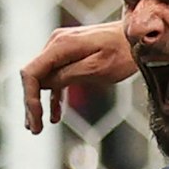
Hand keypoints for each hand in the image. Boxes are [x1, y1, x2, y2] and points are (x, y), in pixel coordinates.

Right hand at [20, 22, 135, 133]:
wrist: (139, 38)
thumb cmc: (123, 53)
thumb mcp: (96, 69)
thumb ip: (67, 75)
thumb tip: (43, 85)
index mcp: (60, 46)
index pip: (31, 74)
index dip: (29, 99)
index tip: (36, 120)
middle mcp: (56, 43)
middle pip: (35, 77)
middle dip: (31, 105)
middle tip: (35, 130)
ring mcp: (63, 47)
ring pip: (43, 78)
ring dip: (39, 103)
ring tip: (38, 127)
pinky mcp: (71, 54)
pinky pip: (56, 76)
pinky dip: (54, 95)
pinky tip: (55, 115)